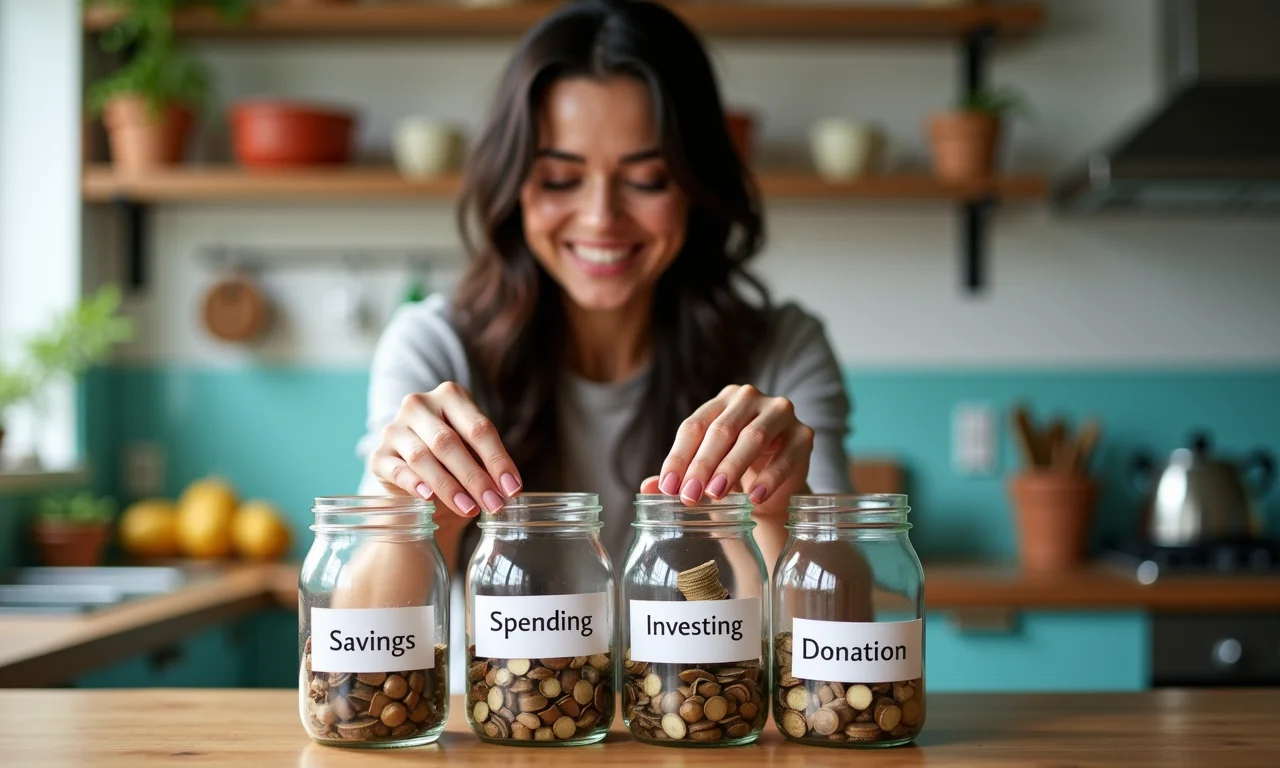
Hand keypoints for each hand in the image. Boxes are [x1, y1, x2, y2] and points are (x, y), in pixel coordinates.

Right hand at [368, 381, 521, 516]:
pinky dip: (414, 484)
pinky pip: (397, 470)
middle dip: (475, 477)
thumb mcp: (474, 454)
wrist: (415, 477)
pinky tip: (429, 498)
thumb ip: (487, 464)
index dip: (498, 460)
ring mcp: (394, 428)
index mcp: (450, 396)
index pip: (478, 428)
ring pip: (423, 456)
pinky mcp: (378, 455)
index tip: (512, 489)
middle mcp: (419, 405)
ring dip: (449, 486)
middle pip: (449, 442)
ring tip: (470, 509)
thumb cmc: (453, 461)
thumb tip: (508, 489)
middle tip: (494, 504)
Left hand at [640, 385, 813, 506]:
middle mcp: (750, 399)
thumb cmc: (734, 471)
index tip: (668, 487)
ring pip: (753, 437)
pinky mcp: (804, 434)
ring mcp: (780, 413)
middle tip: (689, 495)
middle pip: (722, 430)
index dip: (679, 457)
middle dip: (702, 465)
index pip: (694, 426)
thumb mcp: (705, 471)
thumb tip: (646, 488)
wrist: (775, 484)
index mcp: (721, 401)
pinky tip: (755, 498)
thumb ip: (678, 476)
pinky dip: (770, 478)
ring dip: (732, 468)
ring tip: (715, 496)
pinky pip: (787, 455)